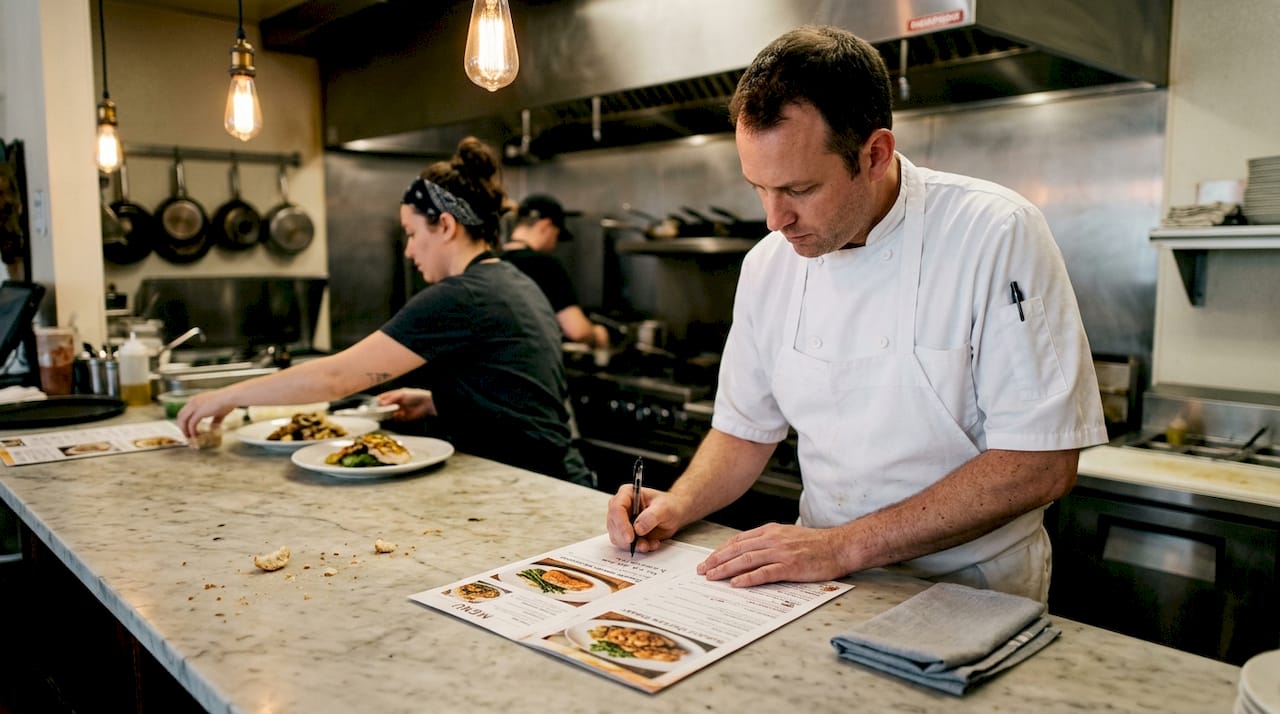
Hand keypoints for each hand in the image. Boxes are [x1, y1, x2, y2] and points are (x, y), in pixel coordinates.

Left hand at [175, 389, 235, 437]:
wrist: (231, 397)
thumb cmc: (228, 402)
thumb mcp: (219, 412)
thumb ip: (215, 420)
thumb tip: (213, 427)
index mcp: (196, 399)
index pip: (185, 411)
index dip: (185, 421)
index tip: (187, 428)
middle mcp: (193, 401)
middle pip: (180, 415)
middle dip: (182, 426)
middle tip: (186, 434)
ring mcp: (195, 406)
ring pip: (183, 420)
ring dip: (184, 429)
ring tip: (189, 437)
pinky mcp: (199, 412)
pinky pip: (191, 424)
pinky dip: (192, 431)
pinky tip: (195, 435)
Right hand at [378, 388, 435, 419]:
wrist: (427, 404)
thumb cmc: (415, 395)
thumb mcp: (401, 394)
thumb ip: (390, 399)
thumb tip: (380, 403)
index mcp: (394, 395)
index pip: (382, 398)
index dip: (376, 401)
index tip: (370, 405)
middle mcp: (395, 403)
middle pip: (383, 407)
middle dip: (378, 409)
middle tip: (373, 412)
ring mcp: (398, 410)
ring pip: (387, 413)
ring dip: (384, 415)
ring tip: (380, 415)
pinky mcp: (402, 417)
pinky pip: (394, 419)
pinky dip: (392, 418)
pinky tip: (390, 417)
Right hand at [606, 483, 684, 553]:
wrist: (674, 515)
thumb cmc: (669, 505)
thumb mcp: (664, 508)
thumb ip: (651, 516)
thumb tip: (638, 529)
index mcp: (627, 493)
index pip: (617, 508)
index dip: (621, 524)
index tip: (630, 538)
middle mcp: (621, 507)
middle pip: (613, 525)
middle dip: (626, 539)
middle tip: (642, 545)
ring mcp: (621, 521)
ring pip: (617, 537)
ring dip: (633, 545)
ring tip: (650, 544)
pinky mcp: (625, 533)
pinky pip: (625, 545)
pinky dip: (638, 548)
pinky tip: (651, 544)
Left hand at [696, 523, 851, 586]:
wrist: (839, 547)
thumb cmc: (815, 544)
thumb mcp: (787, 536)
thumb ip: (768, 542)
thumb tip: (748, 552)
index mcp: (770, 532)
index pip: (738, 540)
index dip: (721, 551)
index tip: (708, 560)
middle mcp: (773, 539)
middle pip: (737, 549)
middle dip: (717, 560)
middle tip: (702, 570)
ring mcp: (781, 553)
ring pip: (746, 560)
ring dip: (726, 569)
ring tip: (712, 577)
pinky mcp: (790, 567)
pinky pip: (764, 572)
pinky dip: (748, 578)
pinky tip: (736, 583)